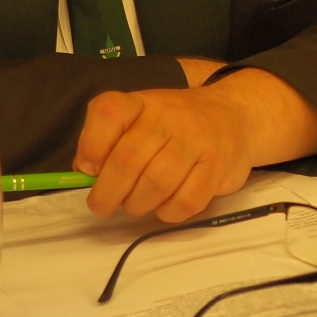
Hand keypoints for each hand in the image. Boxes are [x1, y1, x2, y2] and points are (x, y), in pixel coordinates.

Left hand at [75, 67, 316, 220]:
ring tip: (135, 204)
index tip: (87, 168)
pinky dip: (167, 212)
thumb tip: (82, 173)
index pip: (109, 112)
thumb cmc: (174, 125)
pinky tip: (164, 206)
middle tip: (102, 206)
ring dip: (137, 204)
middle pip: (129, 158)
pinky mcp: (218, 168)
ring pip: (157, 183)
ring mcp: (197, 141)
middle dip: (108, 192)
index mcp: (142, 103)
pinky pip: (186, 201)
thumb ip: (107, 142)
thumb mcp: (139, 119)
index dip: (92, 144)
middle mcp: (170, 117)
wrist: (234, 115)